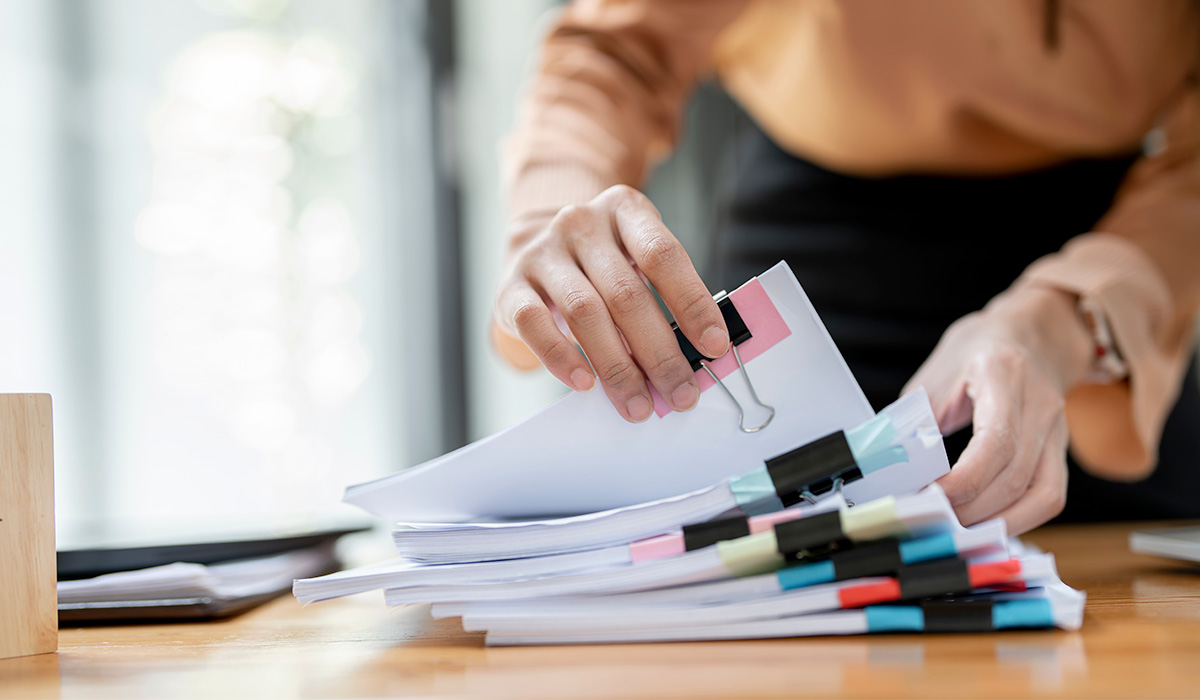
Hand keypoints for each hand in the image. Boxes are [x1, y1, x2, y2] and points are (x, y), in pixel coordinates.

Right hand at [493, 185, 729, 422]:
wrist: (535, 248)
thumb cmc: (601, 265)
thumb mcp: (636, 261)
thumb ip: (663, 297)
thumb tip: (694, 358)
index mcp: (625, 210)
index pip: (664, 255)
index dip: (693, 303)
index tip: (715, 346)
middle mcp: (581, 224)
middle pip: (626, 293)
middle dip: (659, 352)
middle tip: (680, 394)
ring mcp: (542, 252)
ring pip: (584, 313)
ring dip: (616, 367)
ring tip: (638, 404)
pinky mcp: (510, 285)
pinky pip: (533, 324)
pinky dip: (561, 357)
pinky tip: (584, 383)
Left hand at [903, 287, 1094, 533]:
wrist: (1034, 332)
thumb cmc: (978, 350)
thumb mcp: (938, 372)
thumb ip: (916, 418)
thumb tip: (890, 466)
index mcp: (1004, 374)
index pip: (996, 442)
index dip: (963, 481)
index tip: (928, 497)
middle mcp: (1041, 404)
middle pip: (1016, 476)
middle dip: (972, 509)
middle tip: (931, 520)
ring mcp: (1059, 430)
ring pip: (1043, 496)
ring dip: (997, 523)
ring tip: (957, 530)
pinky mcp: (1061, 450)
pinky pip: (1050, 497)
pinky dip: (1019, 519)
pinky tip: (986, 523)